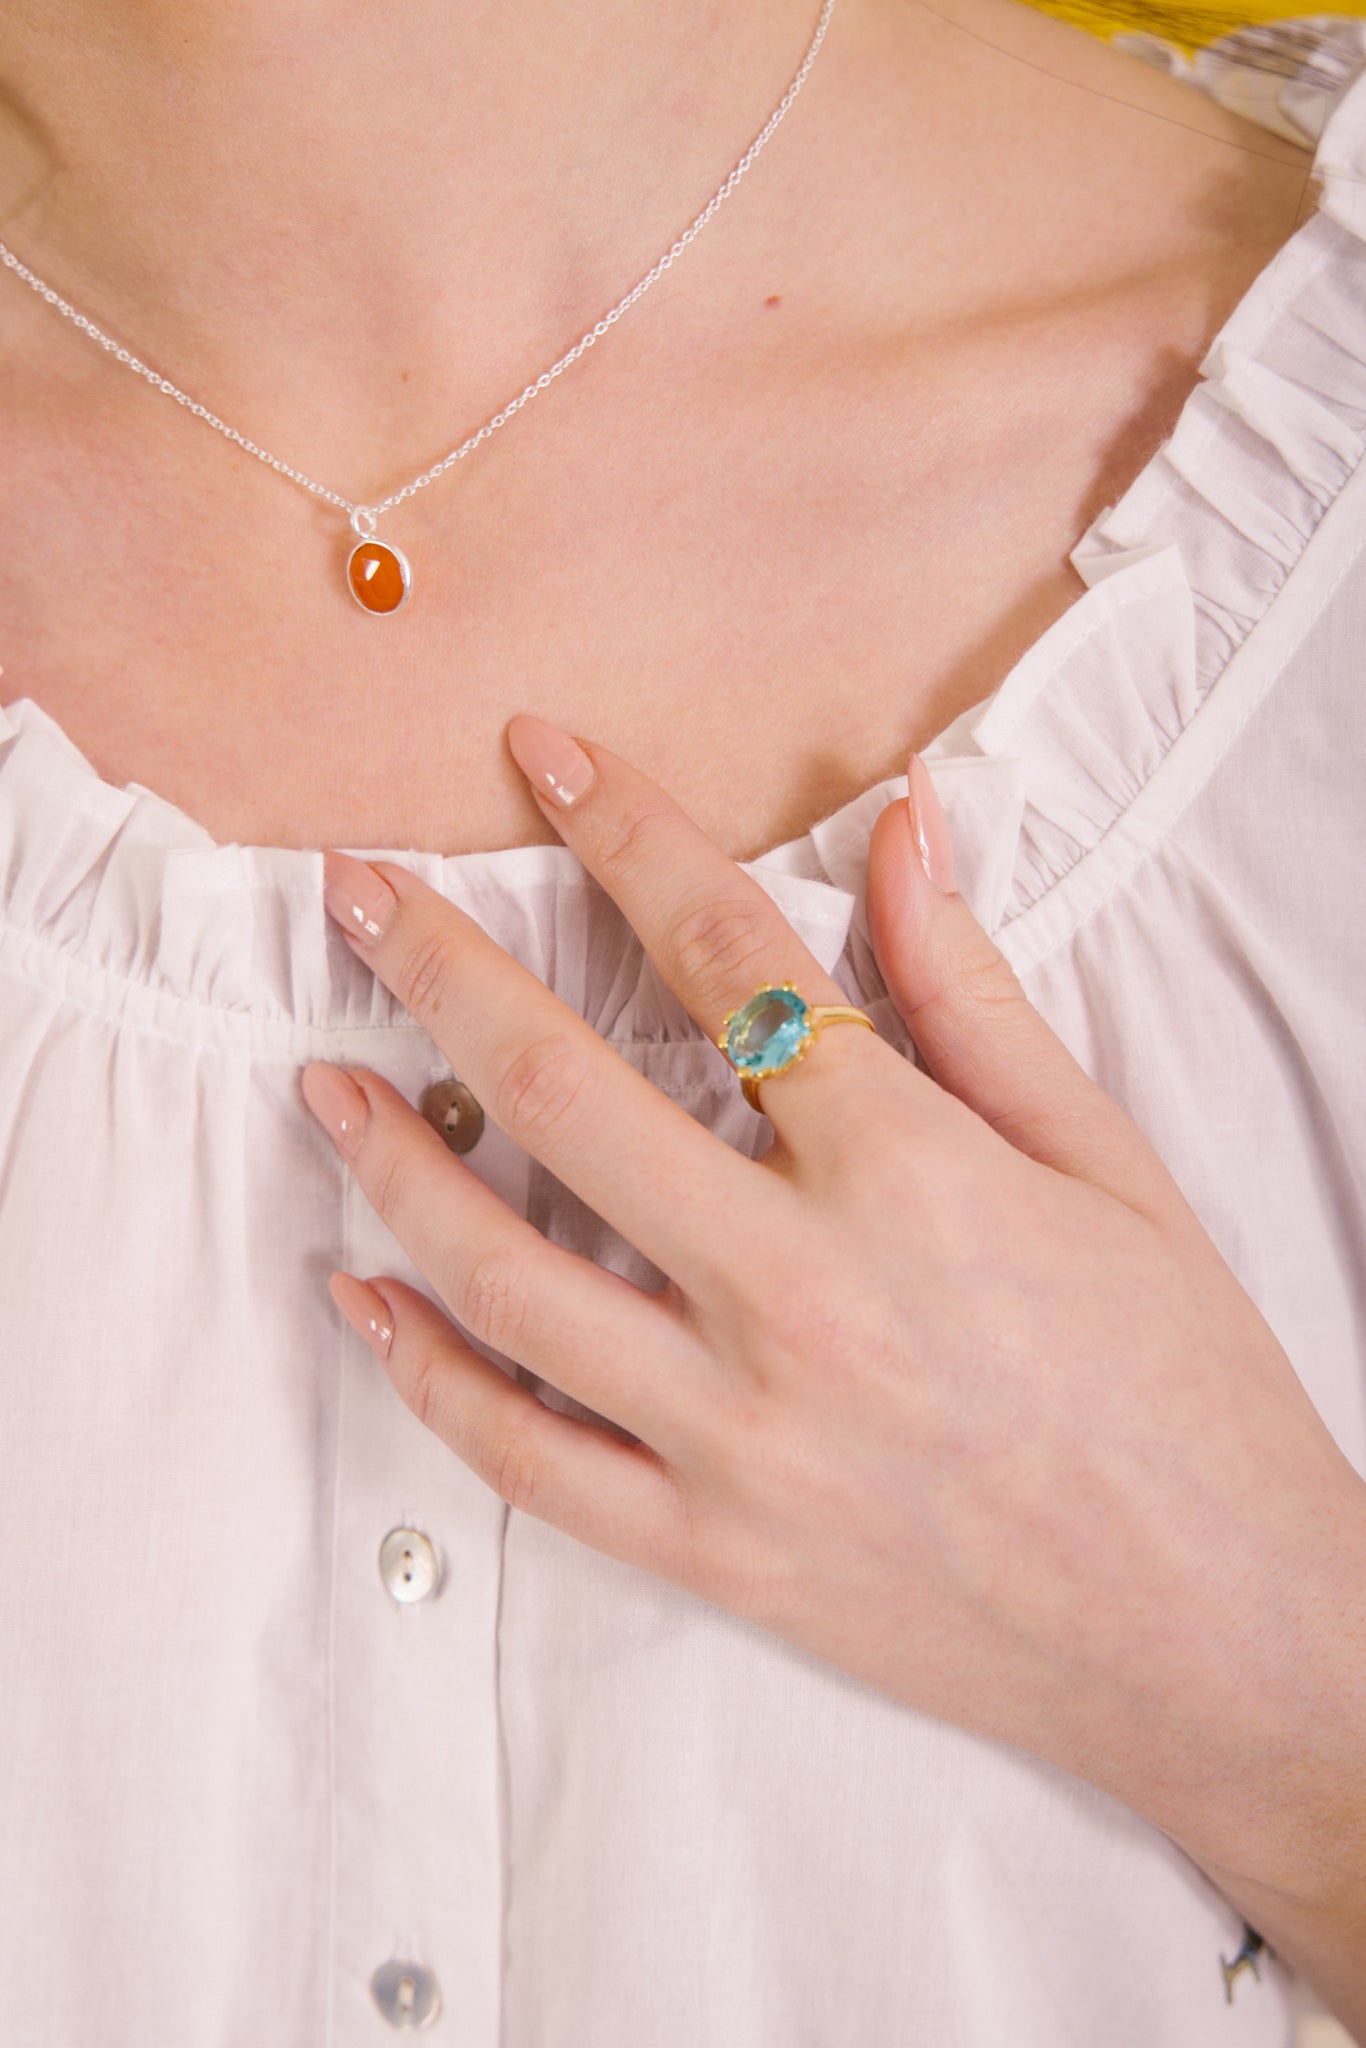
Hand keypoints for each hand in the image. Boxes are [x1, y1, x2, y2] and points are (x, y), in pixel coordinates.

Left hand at [300, 716, 1365, 1972]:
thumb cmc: (1183, 1391)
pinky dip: (428, 1371)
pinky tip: (365, 1297)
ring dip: (392, 1161)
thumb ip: (977, 997)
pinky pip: (524, 1455)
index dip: (627, 832)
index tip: (548, 762)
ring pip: (503, 1272)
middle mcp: (798, 1294)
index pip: (730, 954)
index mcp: (908, 1174)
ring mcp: (737, 1432)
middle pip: (563, 1088)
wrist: (1221, 1635)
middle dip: (440, 966)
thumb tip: (903, 829)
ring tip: (327, 1082)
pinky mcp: (710, 1546)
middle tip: (354, 892)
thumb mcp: (1107, 1167)